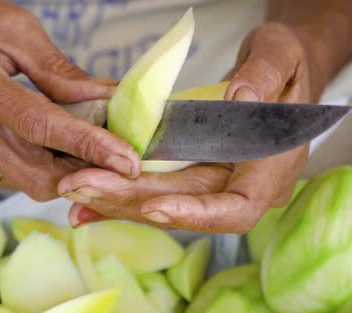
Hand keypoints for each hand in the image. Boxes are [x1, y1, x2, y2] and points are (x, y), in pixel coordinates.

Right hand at [0, 0, 140, 200]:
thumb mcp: (16, 30)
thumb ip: (60, 72)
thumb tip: (105, 101)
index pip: (41, 127)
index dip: (89, 147)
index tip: (128, 162)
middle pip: (35, 172)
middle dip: (83, 173)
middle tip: (114, 159)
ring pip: (23, 181)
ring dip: (60, 170)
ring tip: (78, 145)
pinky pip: (4, 178)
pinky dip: (30, 165)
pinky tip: (37, 143)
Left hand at [58, 23, 318, 233]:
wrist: (271, 72)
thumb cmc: (283, 62)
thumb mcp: (281, 54)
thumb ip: (265, 74)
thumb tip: (239, 94)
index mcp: (271, 167)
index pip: (237, 207)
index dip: (196, 213)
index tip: (153, 205)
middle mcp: (238, 184)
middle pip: (182, 207)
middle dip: (130, 199)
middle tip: (82, 186)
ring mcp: (212, 182)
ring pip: (161, 200)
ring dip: (115, 198)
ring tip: (73, 189)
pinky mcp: (188, 174)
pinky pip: (153, 187)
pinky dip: (120, 190)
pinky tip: (85, 195)